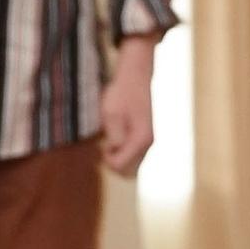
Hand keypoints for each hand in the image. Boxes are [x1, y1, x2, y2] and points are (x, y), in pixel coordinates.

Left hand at [99, 36, 156, 176]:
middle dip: (113, 164)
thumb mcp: (111, 114)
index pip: (119, 165)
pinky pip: (133, 155)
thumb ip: (114, 136)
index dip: (105, 160)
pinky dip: (123, 152)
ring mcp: (148, 141)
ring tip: (109, 141)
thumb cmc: (122, 93)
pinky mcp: (145, 136)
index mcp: (140, 139)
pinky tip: (116, 137)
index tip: (101, 144)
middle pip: (128, 172)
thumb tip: (115, 150)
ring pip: (132, 165)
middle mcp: (148, 143)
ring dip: (118, 158)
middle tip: (104, 147)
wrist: (136, 76)